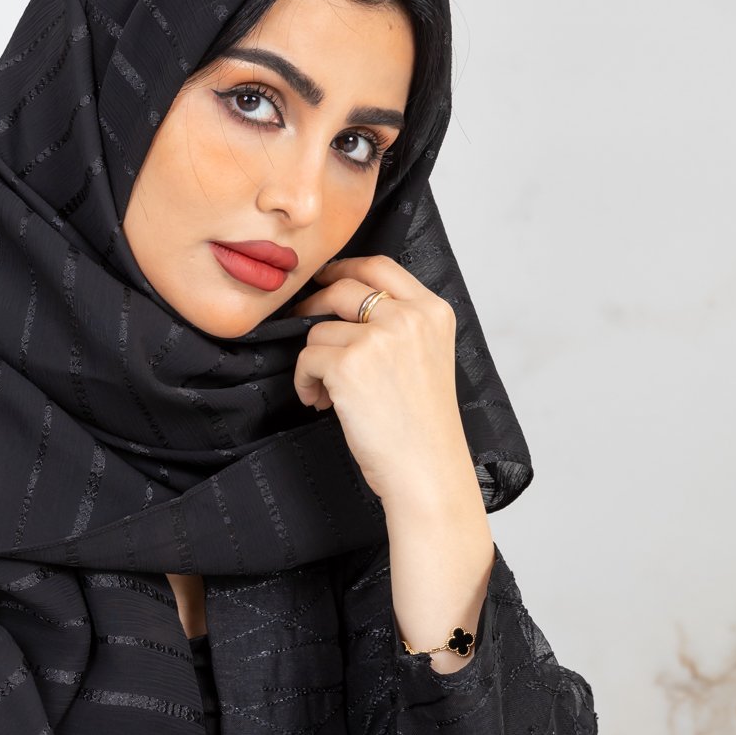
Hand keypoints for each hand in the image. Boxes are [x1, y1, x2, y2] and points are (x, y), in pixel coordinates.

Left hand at [293, 252, 474, 512]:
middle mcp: (408, 317)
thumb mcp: (428, 357)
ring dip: (314, 360)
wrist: (427, 469)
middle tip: (302, 326)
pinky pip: (307, 359)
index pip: (380, 265)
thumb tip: (342, 302)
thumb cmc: (423, 425)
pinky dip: (305, 381)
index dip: (345, 268)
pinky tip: (320, 402)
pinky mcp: (349, 365)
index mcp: (432, 311)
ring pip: (320, 329)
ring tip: (328, 391)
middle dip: (314, 306)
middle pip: (342, 288)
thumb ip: (399, 324)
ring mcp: (378, 338)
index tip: (324, 279)